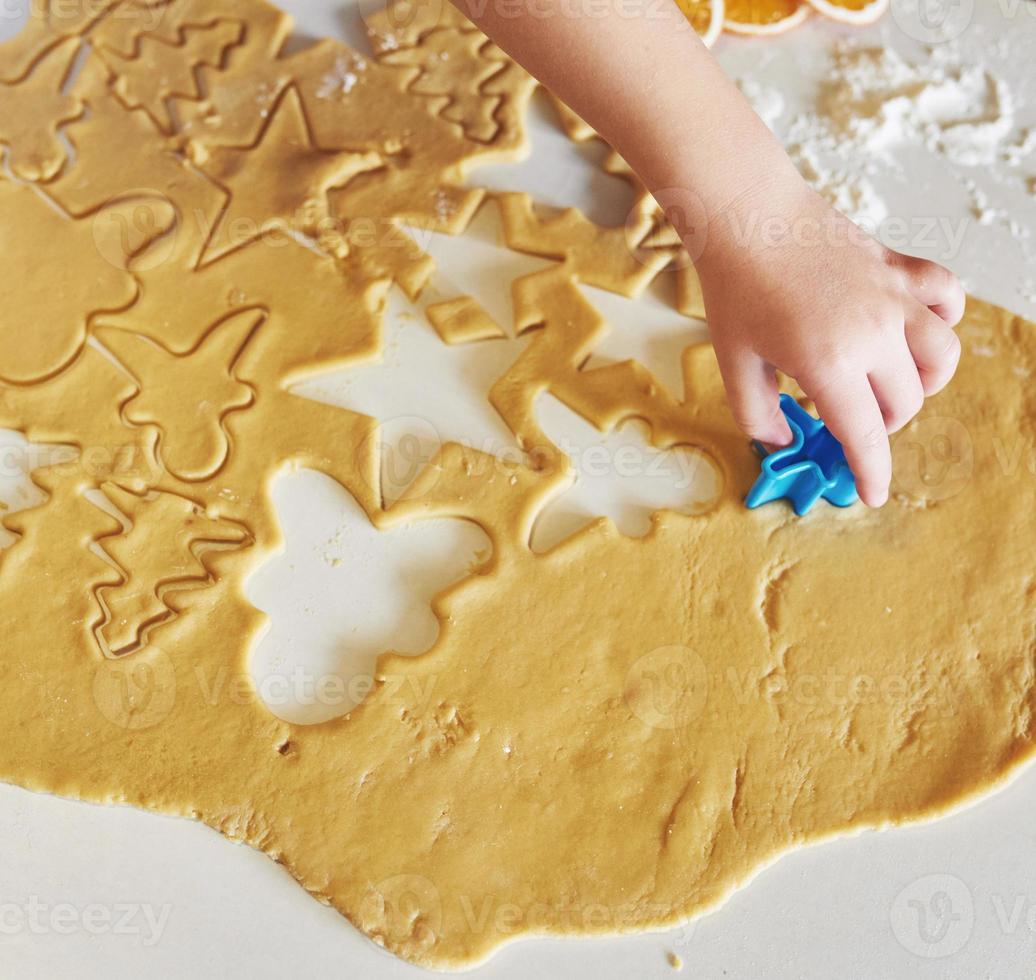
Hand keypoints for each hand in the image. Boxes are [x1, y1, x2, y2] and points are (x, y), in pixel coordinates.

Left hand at [695, 180, 964, 506]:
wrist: (749, 215)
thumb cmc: (736, 288)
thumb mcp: (734, 363)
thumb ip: (757, 415)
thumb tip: (784, 442)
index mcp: (829, 364)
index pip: (865, 435)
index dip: (872, 472)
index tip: (874, 494)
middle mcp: (874, 334)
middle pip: (905, 402)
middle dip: (881, 425)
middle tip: (850, 420)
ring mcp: (894, 298)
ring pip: (941, 356)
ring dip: (922, 383)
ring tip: (889, 385)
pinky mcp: (900, 268)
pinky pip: (947, 298)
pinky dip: (941, 320)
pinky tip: (914, 329)